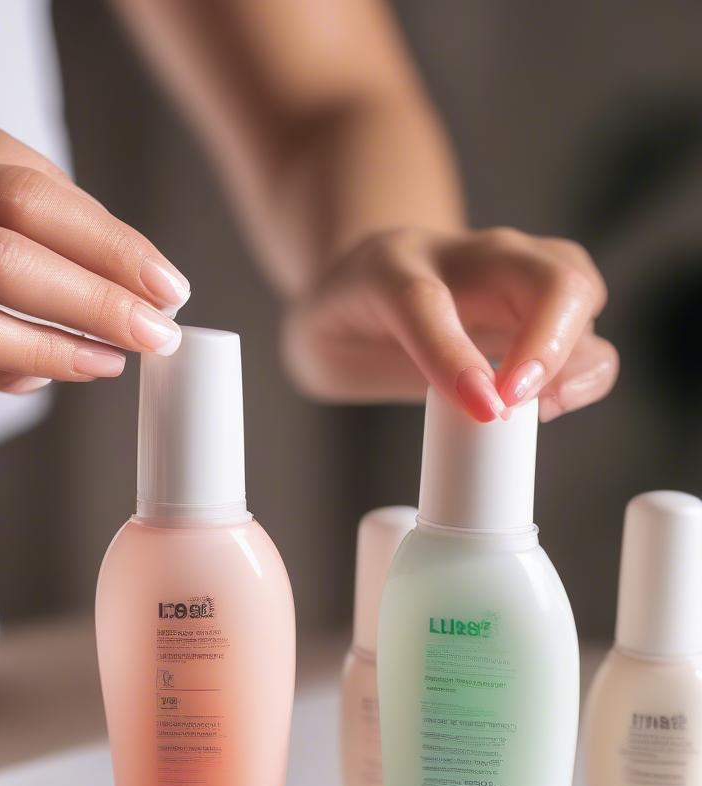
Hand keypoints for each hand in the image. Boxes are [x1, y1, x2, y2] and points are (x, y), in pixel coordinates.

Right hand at [0, 126, 190, 391]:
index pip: (40, 183)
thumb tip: (47, 367)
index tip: (159, 274)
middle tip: (172, 308)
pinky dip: (24, 350)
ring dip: (87, 308)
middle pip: (37, 211)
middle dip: (117, 263)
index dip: (111, 232)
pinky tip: (67, 370)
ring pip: (6, 265)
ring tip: (140, 345)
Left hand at [282, 227, 615, 420]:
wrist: (364, 276)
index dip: (452, 354)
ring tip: (543, 408)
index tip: (482, 406)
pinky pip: (585, 325)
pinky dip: (583, 370)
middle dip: (550, 343)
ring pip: (578, 288)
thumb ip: (364, 370)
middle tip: (516, 403)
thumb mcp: (322, 350)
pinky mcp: (539, 301)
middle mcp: (468, 255)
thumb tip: (463, 404)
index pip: (426, 301)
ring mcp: (513, 270)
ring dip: (578, 357)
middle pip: (545, 272)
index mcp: (391, 265)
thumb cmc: (344, 321)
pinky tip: (547, 403)